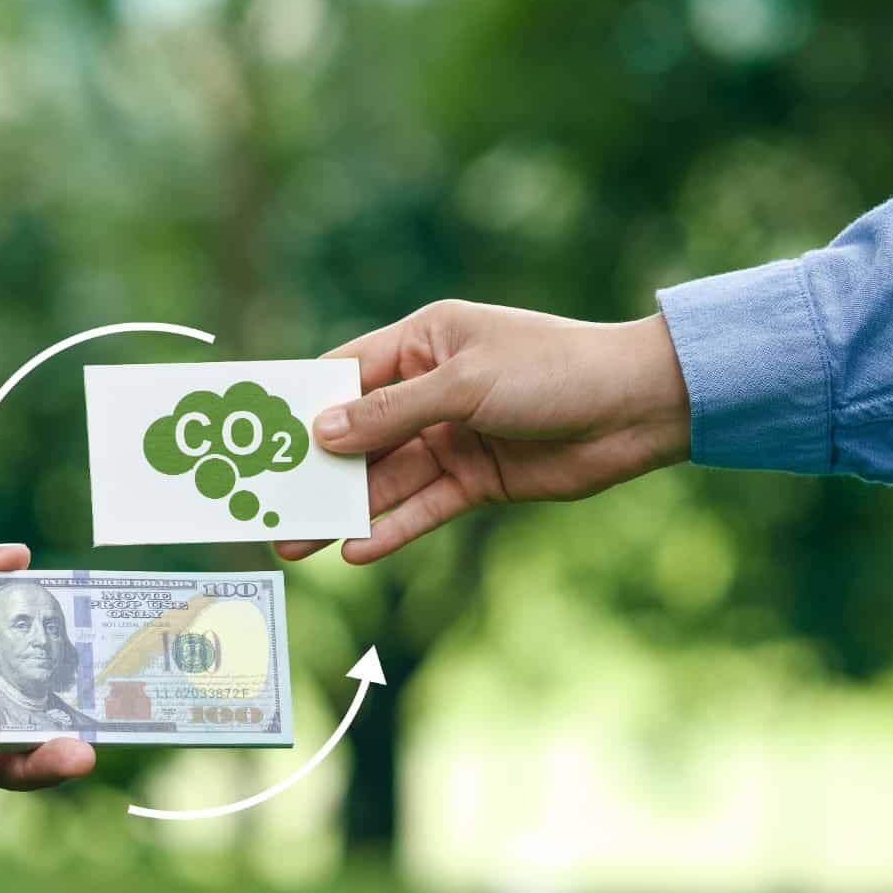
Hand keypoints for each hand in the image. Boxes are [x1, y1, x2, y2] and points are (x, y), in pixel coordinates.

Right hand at [276, 301, 690, 564]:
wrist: (639, 406)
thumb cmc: (554, 370)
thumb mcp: (464, 386)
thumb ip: (390, 413)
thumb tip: (320, 433)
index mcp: (423, 342)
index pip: (344, 374)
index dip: (300, 406)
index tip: (253, 436)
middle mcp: (431, 388)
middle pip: (357, 435)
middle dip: (313, 470)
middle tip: (265, 503)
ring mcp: (453, 436)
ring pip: (384, 478)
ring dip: (342, 510)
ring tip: (294, 541)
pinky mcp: (477, 479)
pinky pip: (422, 506)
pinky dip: (391, 528)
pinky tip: (355, 550)